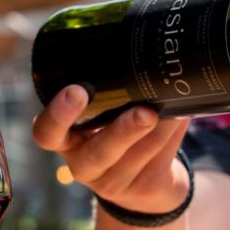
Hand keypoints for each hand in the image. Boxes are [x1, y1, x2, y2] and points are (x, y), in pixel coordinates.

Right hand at [32, 85, 190, 213]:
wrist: (145, 185)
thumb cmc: (120, 134)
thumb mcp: (103, 117)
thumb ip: (112, 88)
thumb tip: (133, 39)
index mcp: (65, 140)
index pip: (46, 133)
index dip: (57, 115)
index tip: (77, 90)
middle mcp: (83, 165)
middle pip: (99, 153)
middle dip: (123, 130)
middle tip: (145, 111)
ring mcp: (112, 183)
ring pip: (137, 155)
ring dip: (160, 129)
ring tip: (174, 107)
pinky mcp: (141, 190)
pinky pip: (159, 159)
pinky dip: (172, 135)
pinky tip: (182, 115)